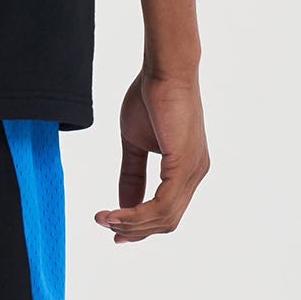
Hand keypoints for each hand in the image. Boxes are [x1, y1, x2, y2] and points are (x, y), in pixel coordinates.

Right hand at [95, 71, 208, 241]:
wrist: (164, 70)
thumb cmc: (151, 98)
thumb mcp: (135, 143)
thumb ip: (132, 174)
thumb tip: (122, 204)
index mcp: (187, 169)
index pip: (167, 211)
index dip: (141, 225)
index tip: (114, 229)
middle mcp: (195, 173)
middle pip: (167, 220)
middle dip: (135, 229)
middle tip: (106, 227)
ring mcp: (193, 170)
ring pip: (165, 217)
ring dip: (131, 223)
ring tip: (104, 219)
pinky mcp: (184, 164)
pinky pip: (162, 204)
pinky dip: (136, 213)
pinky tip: (115, 212)